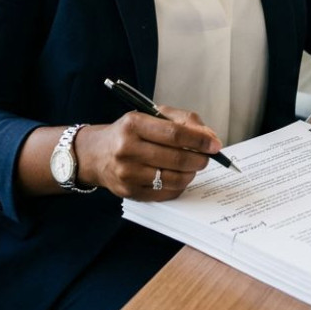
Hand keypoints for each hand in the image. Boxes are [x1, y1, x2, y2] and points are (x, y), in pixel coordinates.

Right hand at [73, 106, 220, 199]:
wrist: (95, 154)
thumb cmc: (128, 133)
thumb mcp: (150, 116)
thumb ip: (182, 121)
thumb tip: (209, 137)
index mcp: (134, 124)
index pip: (175, 134)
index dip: (199, 140)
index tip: (215, 144)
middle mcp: (127, 149)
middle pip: (176, 159)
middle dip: (199, 159)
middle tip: (207, 157)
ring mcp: (127, 173)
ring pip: (173, 178)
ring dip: (191, 174)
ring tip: (192, 166)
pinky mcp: (129, 192)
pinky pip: (165, 193)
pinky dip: (178, 186)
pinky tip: (178, 177)